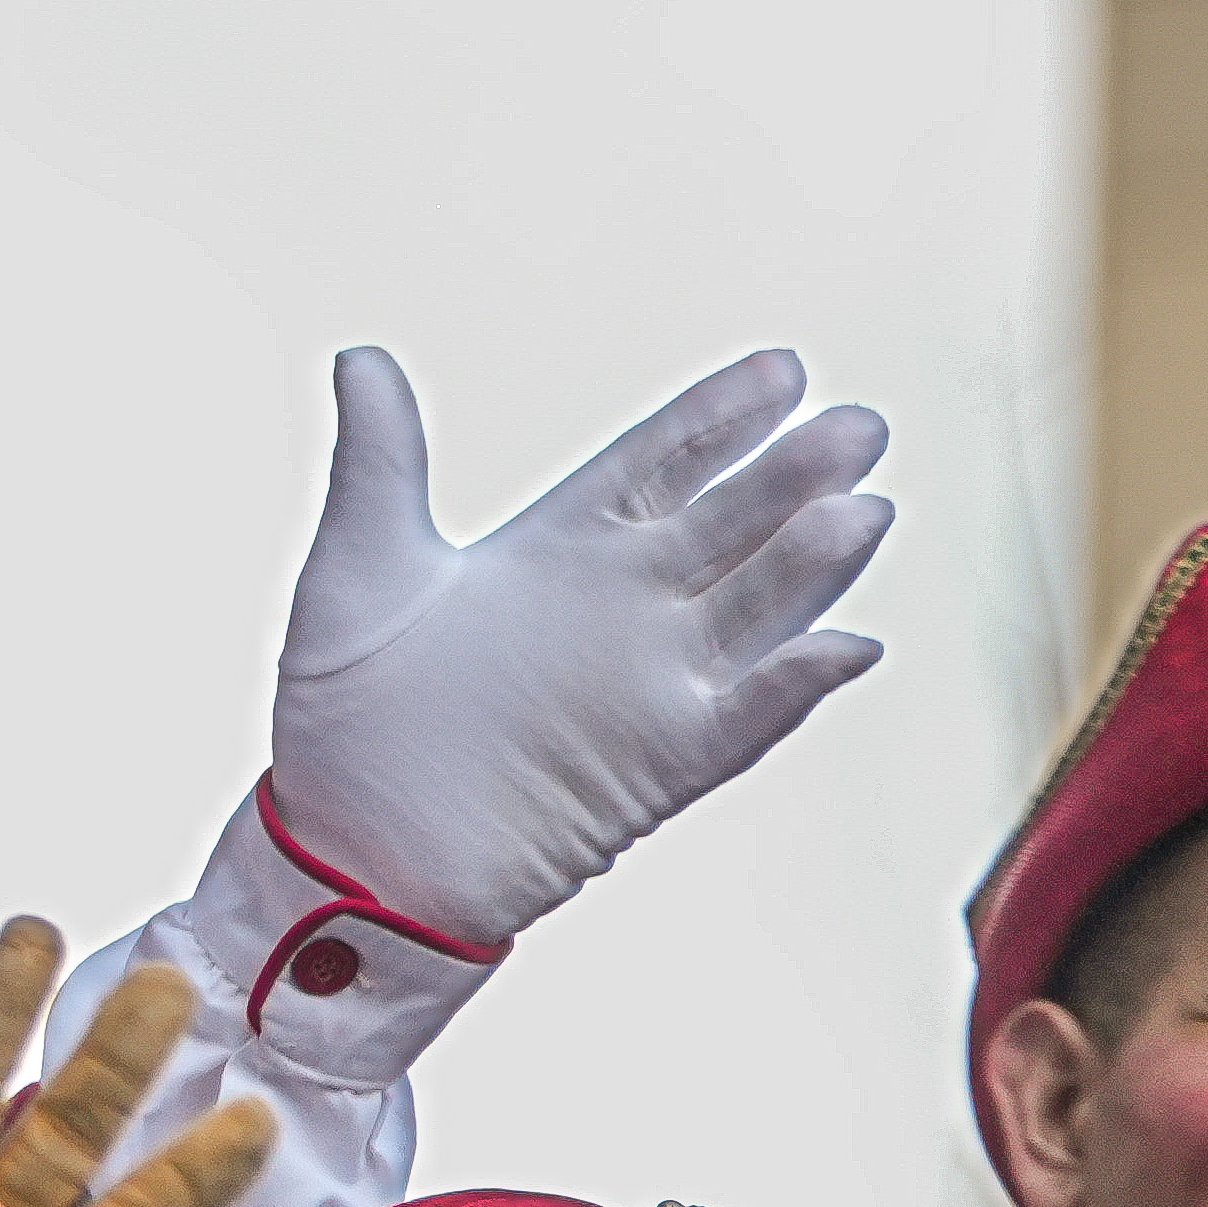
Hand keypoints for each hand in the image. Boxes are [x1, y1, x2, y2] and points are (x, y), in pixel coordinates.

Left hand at [266, 347, 891, 944]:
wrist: (346, 849)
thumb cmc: (345, 721)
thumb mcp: (359, 570)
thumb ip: (379, 461)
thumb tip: (360, 357)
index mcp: (555, 551)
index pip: (657, 465)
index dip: (718, 419)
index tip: (784, 369)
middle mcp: (616, 608)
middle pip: (726, 525)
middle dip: (791, 476)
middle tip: (857, 425)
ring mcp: (645, 685)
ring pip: (752, 611)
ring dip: (808, 566)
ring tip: (862, 508)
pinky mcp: (655, 766)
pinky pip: (743, 720)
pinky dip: (792, 686)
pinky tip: (844, 646)